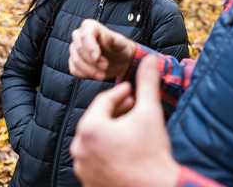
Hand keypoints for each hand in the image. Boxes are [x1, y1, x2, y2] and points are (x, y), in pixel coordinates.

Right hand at [69, 19, 135, 79]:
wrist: (119, 61)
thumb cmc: (120, 49)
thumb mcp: (121, 43)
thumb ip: (112, 39)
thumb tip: (104, 36)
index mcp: (90, 26)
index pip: (85, 35)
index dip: (90, 47)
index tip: (97, 58)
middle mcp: (79, 35)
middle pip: (78, 48)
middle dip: (91, 61)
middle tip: (105, 67)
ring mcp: (74, 48)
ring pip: (76, 60)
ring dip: (90, 70)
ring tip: (103, 74)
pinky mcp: (73, 61)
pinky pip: (74, 69)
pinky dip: (86, 74)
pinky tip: (96, 74)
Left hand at [70, 56, 179, 186]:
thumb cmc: (153, 152)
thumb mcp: (150, 112)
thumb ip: (147, 83)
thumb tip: (149, 58)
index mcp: (89, 128)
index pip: (103, 101)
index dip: (120, 93)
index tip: (133, 90)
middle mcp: (79, 148)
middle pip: (97, 120)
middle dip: (116, 111)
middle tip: (134, 105)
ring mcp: (82, 168)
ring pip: (96, 140)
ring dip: (112, 130)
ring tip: (131, 126)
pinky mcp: (88, 182)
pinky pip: (96, 158)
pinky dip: (108, 150)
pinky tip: (126, 147)